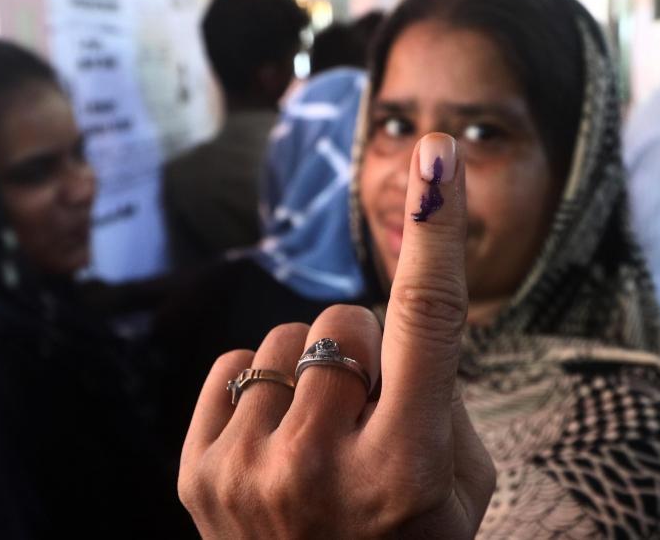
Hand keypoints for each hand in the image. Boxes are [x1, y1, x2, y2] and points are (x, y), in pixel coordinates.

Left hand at [178, 133, 494, 538]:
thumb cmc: (411, 539)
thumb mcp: (461, 482)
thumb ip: (438, 395)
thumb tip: (388, 320)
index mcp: (408, 464)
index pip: (427, 322)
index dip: (436, 232)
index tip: (438, 158)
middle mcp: (325, 466)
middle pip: (343, 320)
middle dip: (364, 348)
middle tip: (369, 412)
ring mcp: (251, 473)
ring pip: (286, 340)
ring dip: (313, 369)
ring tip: (321, 433)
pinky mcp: (197, 476)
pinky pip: (234, 366)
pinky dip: (262, 387)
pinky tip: (276, 437)